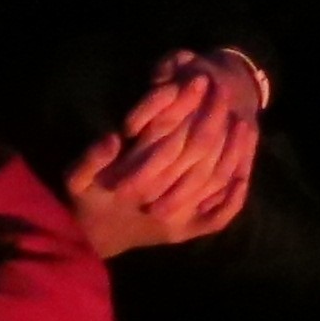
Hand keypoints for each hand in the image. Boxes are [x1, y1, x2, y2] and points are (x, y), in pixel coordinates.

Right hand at [66, 52, 259, 255]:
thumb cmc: (86, 202)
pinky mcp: (188, 233)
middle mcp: (164, 210)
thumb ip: (90, 160)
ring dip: (235, 152)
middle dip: (215, 122)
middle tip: (225, 93)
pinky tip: (244, 173)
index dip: (186, 108)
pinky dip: (234, 198)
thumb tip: (114, 138)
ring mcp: (180, 223)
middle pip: (202, 159)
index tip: (199, 81)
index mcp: (138, 190)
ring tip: (244, 122)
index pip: (172, 143)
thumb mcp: (75, 181)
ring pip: (217, 184)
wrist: (95, 239)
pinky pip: (218, 218)